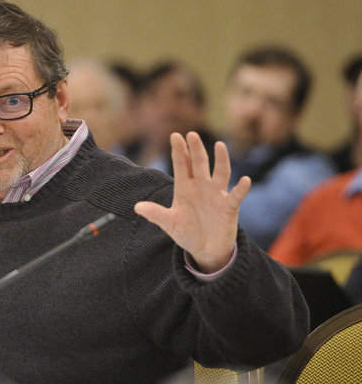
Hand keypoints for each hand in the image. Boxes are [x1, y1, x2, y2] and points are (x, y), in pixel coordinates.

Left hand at [134, 131, 250, 272]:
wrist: (206, 249)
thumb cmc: (187, 233)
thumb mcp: (170, 224)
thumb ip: (156, 215)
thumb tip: (137, 207)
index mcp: (184, 188)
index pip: (181, 166)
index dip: (179, 151)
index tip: (175, 136)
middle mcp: (201, 187)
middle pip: (199, 164)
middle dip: (195, 150)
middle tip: (192, 134)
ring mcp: (217, 195)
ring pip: (220, 173)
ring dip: (221, 160)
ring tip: (219, 145)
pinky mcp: (230, 206)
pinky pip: (236, 195)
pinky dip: (241, 188)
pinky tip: (244, 180)